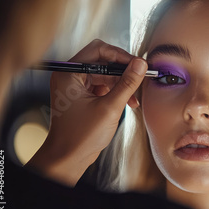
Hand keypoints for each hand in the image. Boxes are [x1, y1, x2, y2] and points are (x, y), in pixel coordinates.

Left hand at [26, 39, 147, 185]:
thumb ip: (127, 83)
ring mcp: (75, 86)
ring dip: (121, 83)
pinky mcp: (81, 95)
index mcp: (69, 73)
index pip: (99, 50)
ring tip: (134, 97)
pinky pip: (102, 86)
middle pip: (102, 60)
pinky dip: (116, 91)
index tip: (139, 64)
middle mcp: (70, 75)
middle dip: (123, 70)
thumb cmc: (81, 136)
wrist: (68, 158)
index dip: (121, 56)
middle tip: (140, 77)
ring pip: (104, 74)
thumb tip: (141, 64)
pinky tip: (127, 102)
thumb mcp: (110, 107)